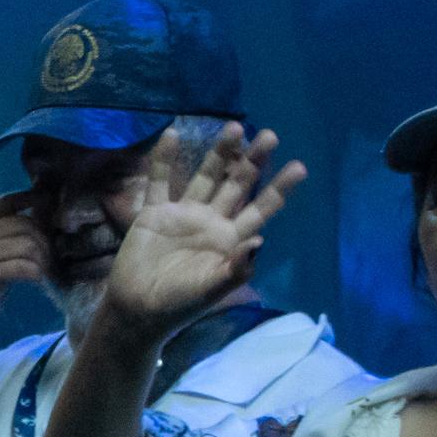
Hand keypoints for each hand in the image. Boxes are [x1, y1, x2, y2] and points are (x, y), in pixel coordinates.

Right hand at [0, 190, 52, 346]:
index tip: (50, 202)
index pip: (7, 201)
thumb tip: (42, 221)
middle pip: (25, 224)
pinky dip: (36, 275)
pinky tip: (36, 282)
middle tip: (50, 259)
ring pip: (28, 245)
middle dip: (45, 241)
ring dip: (43, 261)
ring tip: (44, 272)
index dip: (31, 197)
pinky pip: (24, 267)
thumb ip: (4, 237)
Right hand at [97, 122, 303, 344]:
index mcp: (230, 240)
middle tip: (271, 135)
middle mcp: (212, 221)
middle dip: (254, 161)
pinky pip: (160, 182)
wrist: (138, 309)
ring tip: (235, 127)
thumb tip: (259, 243)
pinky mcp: (155, 213)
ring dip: (220, 153)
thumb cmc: (179, 304)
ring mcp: (184, 214)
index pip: (260, 209)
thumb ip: (234, 270)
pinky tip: (172, 135)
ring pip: (206, 177)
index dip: (278, 189)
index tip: (299, 167)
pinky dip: (164, 160)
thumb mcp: (210, 290)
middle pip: (238, 185)